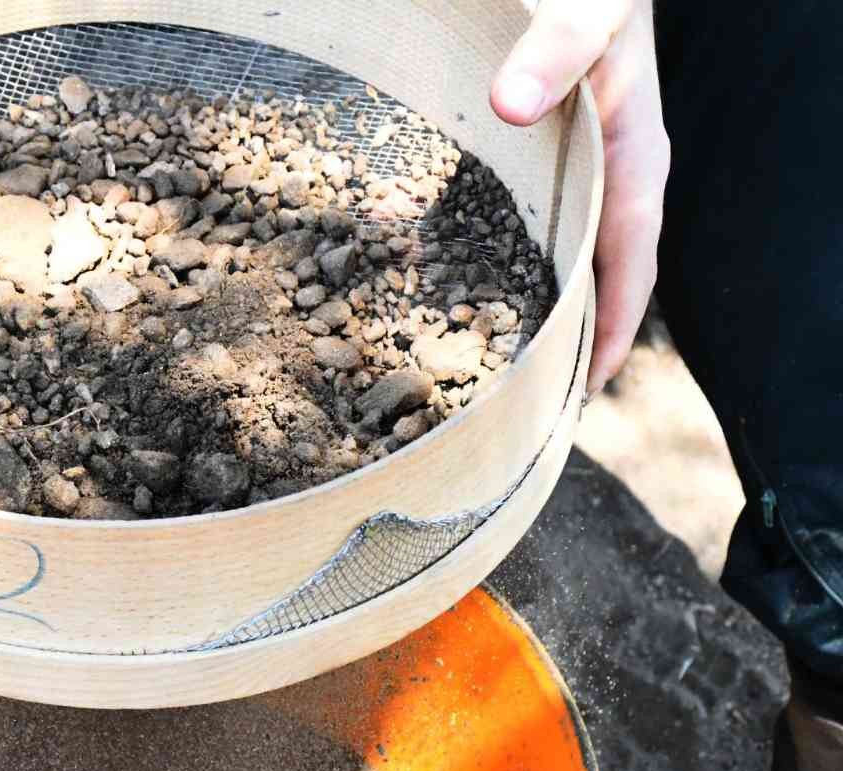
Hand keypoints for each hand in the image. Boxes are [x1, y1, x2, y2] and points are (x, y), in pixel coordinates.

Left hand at [491, 0, 669, 393]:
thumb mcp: (585, 8)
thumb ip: (556, 48)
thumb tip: (512, 104)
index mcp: (635, 152)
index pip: (632, 256)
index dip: (614, 322)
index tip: (588, 385)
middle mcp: (613, 171)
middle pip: (598, 273)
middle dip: (574, 339)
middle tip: (536, 408)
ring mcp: (578, 167)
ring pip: (562, 254)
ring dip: (537, 308)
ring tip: (500, 374)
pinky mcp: (542, 156)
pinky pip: (527, 223)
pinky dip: (502, 261)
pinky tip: (458, 294)